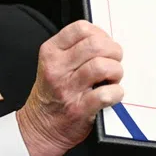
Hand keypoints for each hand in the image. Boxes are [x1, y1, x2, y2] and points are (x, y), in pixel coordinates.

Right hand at [17, 21, 123, 155]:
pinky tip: (112, 94)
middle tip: (114, 61)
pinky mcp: (79, 109)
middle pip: (96, 45)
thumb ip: (74, 50)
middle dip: (113, 52)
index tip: (104, 44)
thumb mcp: (53, 64)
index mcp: (51, 52)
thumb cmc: (51, 94)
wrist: (39, 128)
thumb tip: (105, 41)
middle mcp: (57, 68)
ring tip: (112, 78)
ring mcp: (67, 89)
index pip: (81, 28)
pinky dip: (116, 93)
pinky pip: (106, 94)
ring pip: (102, 67)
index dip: (100, 34)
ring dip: (116, 72)